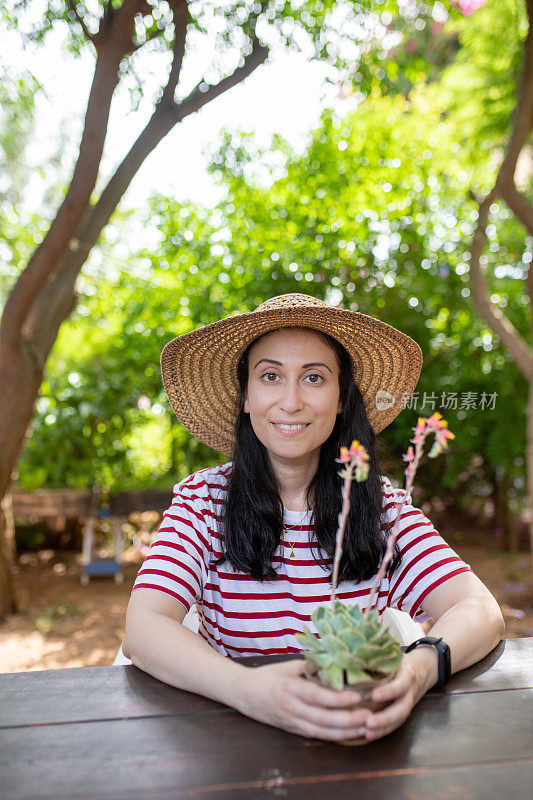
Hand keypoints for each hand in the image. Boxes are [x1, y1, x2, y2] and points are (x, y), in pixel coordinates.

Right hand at [236, 658, 371, 741]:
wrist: (243, 693)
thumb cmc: (267, 675)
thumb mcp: (287, 665)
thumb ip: (310, 666)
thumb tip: (335, 662)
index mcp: (289, 688)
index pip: (316, 696)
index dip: (337, 698)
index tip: (357, 696)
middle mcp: (291, 708)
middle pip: (322, 718)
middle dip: (347, 719)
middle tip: (368, 715)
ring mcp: (292, 721)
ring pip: (321, 732)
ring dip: (345, 732)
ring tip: (365, 728)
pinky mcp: (293, 730)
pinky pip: (316, 736)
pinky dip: (334, 737)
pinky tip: (350, 735)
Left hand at [362, 651, 433, 741]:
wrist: (423, 668)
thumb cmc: (401, 660)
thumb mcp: (394, 654)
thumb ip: (379, 656)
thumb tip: (352, 655)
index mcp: (407, 675)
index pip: (401, 684)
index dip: (390, 691)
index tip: (374, 695)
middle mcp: (409, 692)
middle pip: (402, 709)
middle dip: (386, 718)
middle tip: (368, 722)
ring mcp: (408, 703)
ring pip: (399, 720)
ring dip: (383, 728)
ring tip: (366, 733)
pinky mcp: (403, 712)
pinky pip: (396, 724)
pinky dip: (383, 731)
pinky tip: (368, 735)